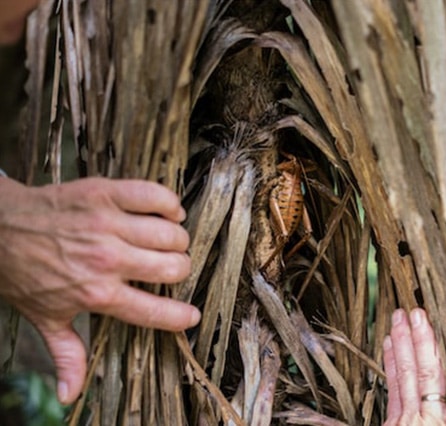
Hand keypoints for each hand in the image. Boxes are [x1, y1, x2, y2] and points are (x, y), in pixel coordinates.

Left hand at [0, 177, 200, 404]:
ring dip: (176, 240)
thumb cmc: (24, 274)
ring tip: (167, 242)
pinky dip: (170, 204)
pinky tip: (169, 212)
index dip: (182, 317)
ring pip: (171, 234)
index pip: (156, 310)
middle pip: (175, 267)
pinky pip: (157, 196)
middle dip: (180, 270)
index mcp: (98, 294)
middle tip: (169, 268)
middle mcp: (108, 260)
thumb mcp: (45, 318)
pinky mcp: (107, 194)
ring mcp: (109, 225)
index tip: (191, 316)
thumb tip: (71, 394)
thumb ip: (67, 354)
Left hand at [383, 309, 445, 425]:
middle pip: (427, 376)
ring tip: (400, 318)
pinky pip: (392, 387)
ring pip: (405, 376)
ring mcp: (405, 421)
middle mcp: (427, 422)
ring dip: (403, 343)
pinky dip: (391, 363)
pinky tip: (389, 343)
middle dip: (423, 342)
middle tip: (419, 313)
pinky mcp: (390, 422)